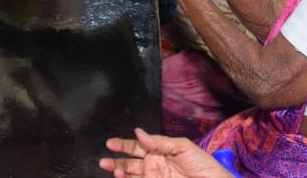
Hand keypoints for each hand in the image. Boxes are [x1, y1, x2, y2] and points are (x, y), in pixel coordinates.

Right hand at [99, 128, 232, 177]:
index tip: (110, 144)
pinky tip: (122, 177)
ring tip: (114, 170)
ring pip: (131, 176)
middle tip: (104, 161)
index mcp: (159, 151)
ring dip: (121, 173)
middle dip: (116, 161)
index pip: (137, 146)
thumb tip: (138, 132)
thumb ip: (159, 141)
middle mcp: (153, 165)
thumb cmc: (203, 165)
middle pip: (130, 163)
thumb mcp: (183, 147)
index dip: (123, 145)